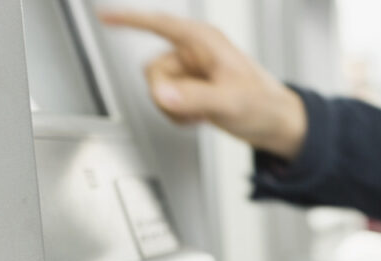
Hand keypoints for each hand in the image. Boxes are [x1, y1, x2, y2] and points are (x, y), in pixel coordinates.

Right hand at [99, 10, 306, 158]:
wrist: (277, 124)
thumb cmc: (264, 105)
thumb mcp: (230, 102)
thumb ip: (194, 98)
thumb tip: (163, 95)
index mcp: (203, 42)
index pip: (158, 24)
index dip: (129, 20)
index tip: (103, 16)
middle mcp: (194, 53)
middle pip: (153, 69)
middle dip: (167, 94)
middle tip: (190, 109)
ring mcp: (192, 73)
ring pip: (158, 88)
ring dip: (174, 108)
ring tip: (201, 114)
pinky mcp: (191, 90)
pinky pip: (167, 101)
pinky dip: (179, 115)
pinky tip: (200, 118)